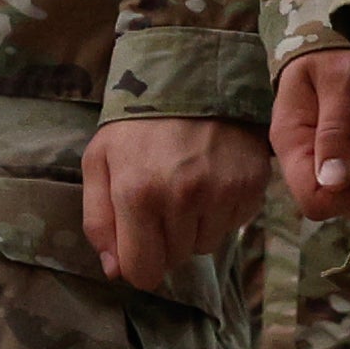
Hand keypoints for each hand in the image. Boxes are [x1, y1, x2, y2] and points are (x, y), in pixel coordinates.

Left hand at [84, 115, 269, 281]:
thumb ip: (98, 220)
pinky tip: (210, 180)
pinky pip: (233, 225)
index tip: (139, 245)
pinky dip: (220, 212)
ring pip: (205, 245)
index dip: (138, 265)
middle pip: (175, 259)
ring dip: (193, 227)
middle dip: (164, 240)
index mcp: (138, 194)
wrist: (192, 77)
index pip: (143, 271)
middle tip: (161, 201)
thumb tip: (115, 270)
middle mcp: (182, 198)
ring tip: (186, 187)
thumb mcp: (99, 161)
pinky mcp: (251, 187)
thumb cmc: (137, 123)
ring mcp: (221, 193)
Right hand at [274, 49, 349, 219]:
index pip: (314, 199)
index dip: (349, 197)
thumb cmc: (335, 51)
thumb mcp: (340, 79)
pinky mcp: (336, 156)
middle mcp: (301, 158)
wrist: (330, 34)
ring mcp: (318, 159)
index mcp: (292, 141)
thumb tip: (334, 182)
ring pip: (347, 195)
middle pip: (333, 203)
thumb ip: (336, 128)